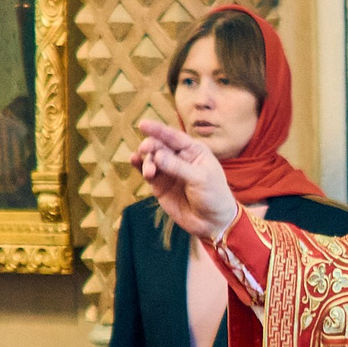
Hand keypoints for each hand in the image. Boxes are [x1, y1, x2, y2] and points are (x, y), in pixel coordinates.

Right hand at [131, 119, 239, 241]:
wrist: (212, 222)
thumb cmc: (213, 195)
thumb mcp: (200, 179)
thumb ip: (177, 167)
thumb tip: (157, 156)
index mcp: (193, 150)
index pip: (173, 136)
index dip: (158, 130)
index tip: (143, 125)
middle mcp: (179, 158)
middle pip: (160, 146)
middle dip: (151, 146)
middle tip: (145, 150)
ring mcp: (168, 171)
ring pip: (151, 159)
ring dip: (146, 161)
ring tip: (150, 172)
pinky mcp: (159, 185)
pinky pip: (147, 172)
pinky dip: (140, 166)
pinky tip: (133, 161)